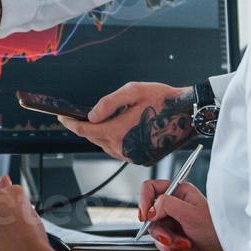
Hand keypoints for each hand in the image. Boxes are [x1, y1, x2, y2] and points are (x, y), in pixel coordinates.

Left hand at [58, 82, 196, 164]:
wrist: (189, 114)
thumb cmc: (163, 99)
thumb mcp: (133, 91)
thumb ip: (108, 103)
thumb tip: (91, 115)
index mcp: (119, 132)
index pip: (86, 131)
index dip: (71, 124)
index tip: (62, 118)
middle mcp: (124, 148)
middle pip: (95, 139)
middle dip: (85, 128)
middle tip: (78, 117)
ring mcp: (134, 156)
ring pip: (107, 146)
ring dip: (100, 135)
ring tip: (98, 122)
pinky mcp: (142, 159)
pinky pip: (120, 151)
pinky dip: (114, 141)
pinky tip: (118, 129)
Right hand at [140, 179, 225, 250]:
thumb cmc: (216, 229)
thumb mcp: (192, 213)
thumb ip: (168, 205)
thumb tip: (151, 209)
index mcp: (179, 192)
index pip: (150, 188)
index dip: (144, 201)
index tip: (145, 216)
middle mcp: (173, 205)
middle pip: (149, 213)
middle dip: (158, 228)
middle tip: (168, 237)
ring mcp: (171, 222)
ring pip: (154, 230)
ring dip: (166, 240)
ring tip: (183, 243)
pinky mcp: (172, 237)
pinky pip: (160, 242)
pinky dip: (170, 248)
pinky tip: (183, 247)